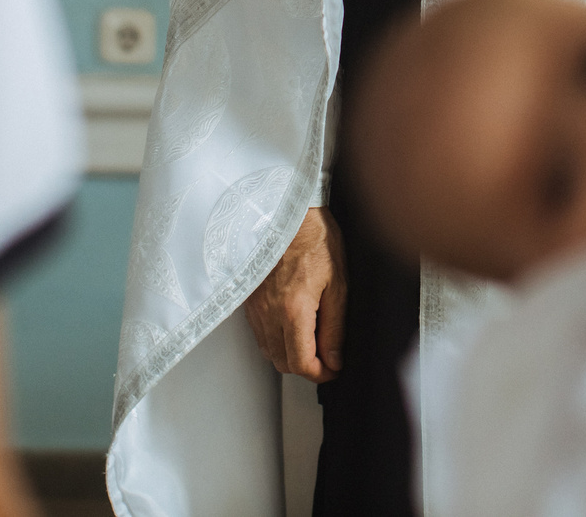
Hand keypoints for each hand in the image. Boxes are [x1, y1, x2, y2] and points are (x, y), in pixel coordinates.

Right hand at [242, 207, 345, 381]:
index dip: (321, 374)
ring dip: (290, 354)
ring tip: (312, 339)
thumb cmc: (314, 237)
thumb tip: (335, 359)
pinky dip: (276, 339)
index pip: (301, 364)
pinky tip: (292, 324)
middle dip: (307, 367)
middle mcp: (268, 314)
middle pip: (283, 363)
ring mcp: (254, 308)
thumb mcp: (338, 283)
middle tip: (327, 355)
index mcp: (293, 311)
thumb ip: (335, 327)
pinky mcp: (248, 299)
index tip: (335, 368)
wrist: (285, 210)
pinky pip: (260, 333)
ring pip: (269, 351)